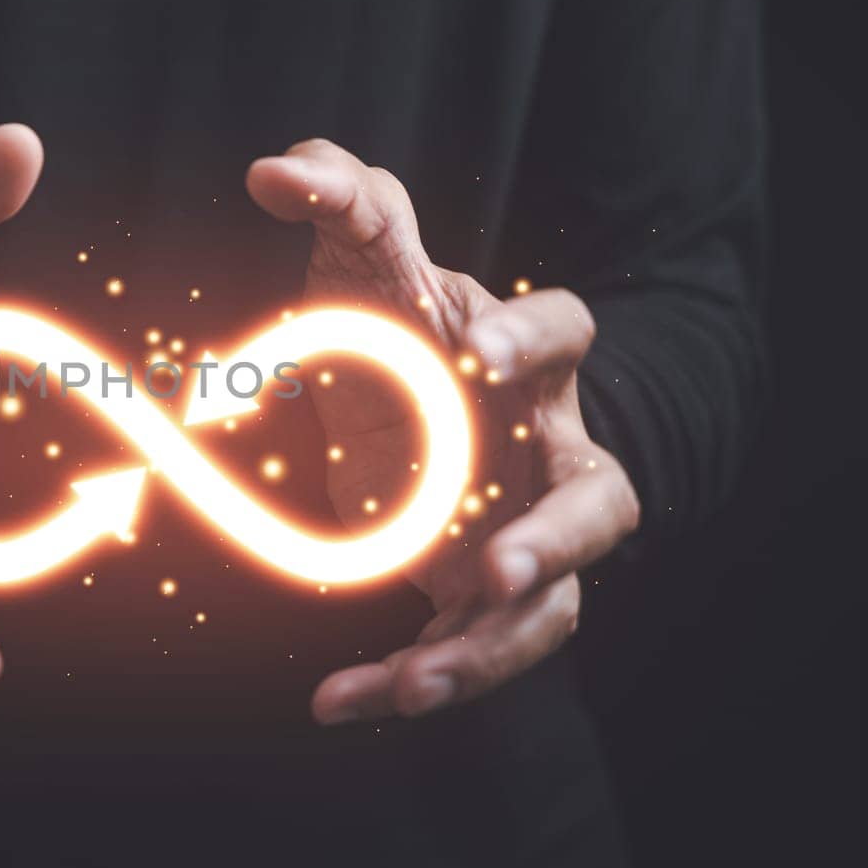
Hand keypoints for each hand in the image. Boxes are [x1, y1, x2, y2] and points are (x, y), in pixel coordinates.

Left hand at [245, 140, 640, 723]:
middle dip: (560, 534)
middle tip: (504, 564)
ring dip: (490, 647)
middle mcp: (545, 449)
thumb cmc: (393, 322)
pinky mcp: (485, 594)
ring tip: (415, 681)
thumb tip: (271, 167)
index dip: (532, 340)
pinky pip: (470, 648)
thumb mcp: (363, 256)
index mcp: (521, 357)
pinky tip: (339, 700)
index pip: (565, 333)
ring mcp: (526, 530)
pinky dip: (406, 680)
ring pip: (550, 604)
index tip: (478, 349)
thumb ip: (336, 196)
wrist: (406, 406)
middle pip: (597, 498)